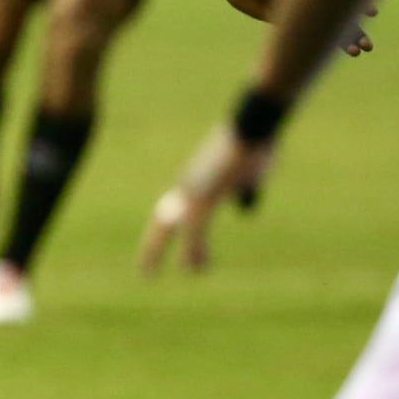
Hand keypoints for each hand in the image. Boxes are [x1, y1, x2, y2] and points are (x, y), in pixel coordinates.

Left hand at [137, 122, 275, 274]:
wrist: (253, 124)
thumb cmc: (254, 144)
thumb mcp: (251, 175)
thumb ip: (245, 193)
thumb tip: (244, 209)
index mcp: (193, 180)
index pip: (171, 209)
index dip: (166, 228)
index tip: (162, 243)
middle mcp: (186, 186)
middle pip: (163, 222)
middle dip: (153, 248)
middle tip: (144, 273)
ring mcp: (193, 191)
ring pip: (179, 231)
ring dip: (185, 255)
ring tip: (190, 274)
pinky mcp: (204, 196)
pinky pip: (193, 232)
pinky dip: (194, 252)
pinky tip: (196, 269)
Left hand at [220, 0, 376, 55]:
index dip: (358, 3)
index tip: (372, 13)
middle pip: (341, 16)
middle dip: (356, 30)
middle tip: (368, 46)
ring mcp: (304, 9)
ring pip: (330, 28)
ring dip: (346, 39)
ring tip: (359, 51)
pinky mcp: (290, 22)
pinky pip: (311, 35)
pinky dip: (323, 43)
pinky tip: (339, 51)